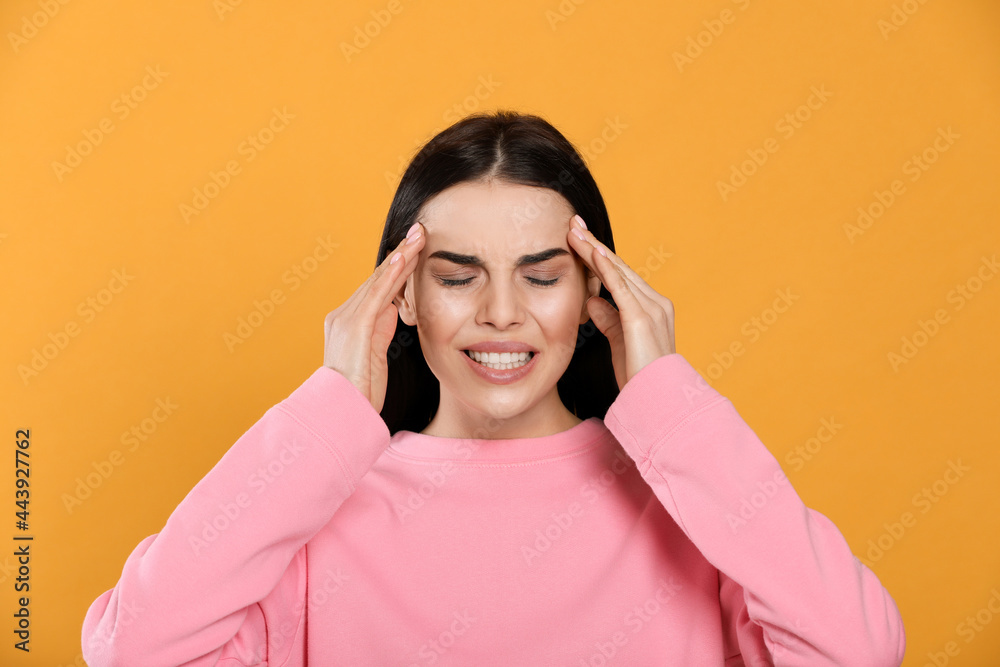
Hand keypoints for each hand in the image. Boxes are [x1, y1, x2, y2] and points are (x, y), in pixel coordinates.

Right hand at [323, 222, 424, 412]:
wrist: (342, 413)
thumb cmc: (360, 391)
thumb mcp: (375, 355)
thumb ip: (381, 329)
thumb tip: (395, 308)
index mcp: (349, 321)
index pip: (378, 286)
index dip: (398, 265)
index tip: (416, 247)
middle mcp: (343, 314)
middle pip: (378, 277)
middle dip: (402, 253)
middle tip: (421, 230)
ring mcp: (346, 319)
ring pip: (379, 280)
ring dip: (401, 256)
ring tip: (419, 236)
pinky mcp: (354, 327)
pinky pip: (376, 295)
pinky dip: (392, 274)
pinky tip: (405, 258)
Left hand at [567, 214, 675, 389]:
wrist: (656, 399)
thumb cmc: (639, 375)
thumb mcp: (619, 342)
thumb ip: (608, 319)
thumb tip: (592, 300)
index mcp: (651, 307)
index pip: (620, 275)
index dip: (597, 257)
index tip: (578, 239)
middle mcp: (655, 302)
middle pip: (618, 266)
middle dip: (593, 245)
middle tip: (572, 223)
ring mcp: (651, 307)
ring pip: (618, 271)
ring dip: (593, 249)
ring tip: (573, 232)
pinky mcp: (642, 317)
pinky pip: (621, 287)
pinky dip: (607, 267)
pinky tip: (593, 251)